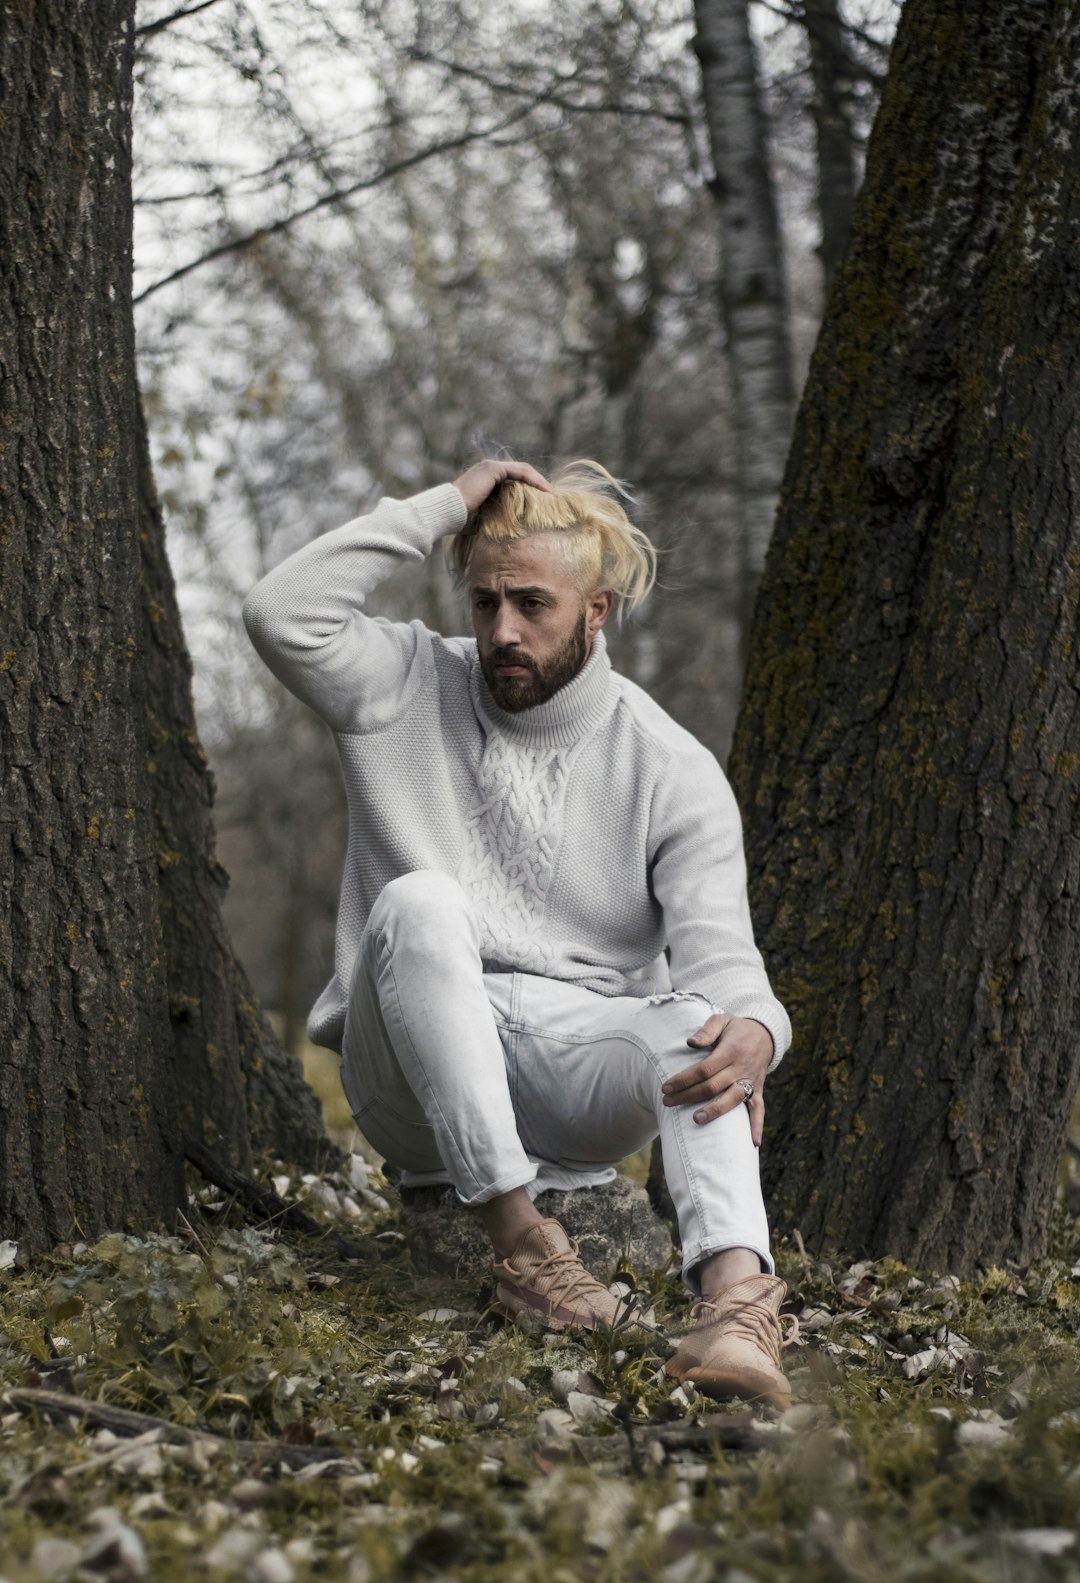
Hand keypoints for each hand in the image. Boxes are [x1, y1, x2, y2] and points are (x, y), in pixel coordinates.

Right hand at [452, 458, 551, 513]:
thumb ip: (496, 515)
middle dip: (538, 483)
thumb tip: (509, 529)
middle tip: (552, 496)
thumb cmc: (461, 520)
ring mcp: (491, 466)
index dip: (529, 488)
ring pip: (523, 470)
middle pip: (521, 472)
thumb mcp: (484, 517)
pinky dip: (534, 480)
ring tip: (552, 494)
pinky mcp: (493, 470)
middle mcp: (488, 468)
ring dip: (539, 481)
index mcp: (485, 478)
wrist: (449, 513)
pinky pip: (520, 472)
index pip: (513, 479)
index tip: (542, 501)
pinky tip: (545, 491)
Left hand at [661, 1014, 772, 1146]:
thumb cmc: (736, 1028)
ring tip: (696, 1119)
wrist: (765, 1035)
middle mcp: (741, 1068)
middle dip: (689, 1096)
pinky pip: (759, 1109)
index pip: (704, 1069)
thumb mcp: (722, 1020)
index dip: (684, 1079)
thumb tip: (690, 1042)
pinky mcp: (759, 1090)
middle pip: (713, 1086)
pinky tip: (753, 1143)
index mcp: (730, 1050)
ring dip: (715, 1111)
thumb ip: (706, 1030)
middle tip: (668, 1102)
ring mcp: (751, 1081)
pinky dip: (757, 1126)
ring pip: (733, 1099)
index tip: (666, 1087)